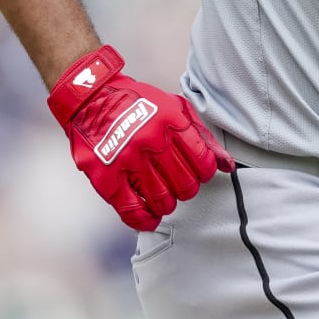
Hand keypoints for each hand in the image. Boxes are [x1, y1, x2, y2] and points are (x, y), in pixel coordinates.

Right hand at [47, 45, 232, 230]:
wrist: (91, 98)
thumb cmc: (138, 104)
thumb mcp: (176, 109)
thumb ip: (203, 137)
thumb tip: (227, 167)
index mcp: (171, 121)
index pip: (202, 162)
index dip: (204, 172)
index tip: (197, 172)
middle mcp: (150, 140)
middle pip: (185, 185)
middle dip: (187, 189)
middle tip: (180, 184)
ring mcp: (127, 160)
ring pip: (162, 200)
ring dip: (168, 204)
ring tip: (164, 197)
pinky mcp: (106, 177)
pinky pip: (131, 210)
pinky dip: (145, 220)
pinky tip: (150, 217)